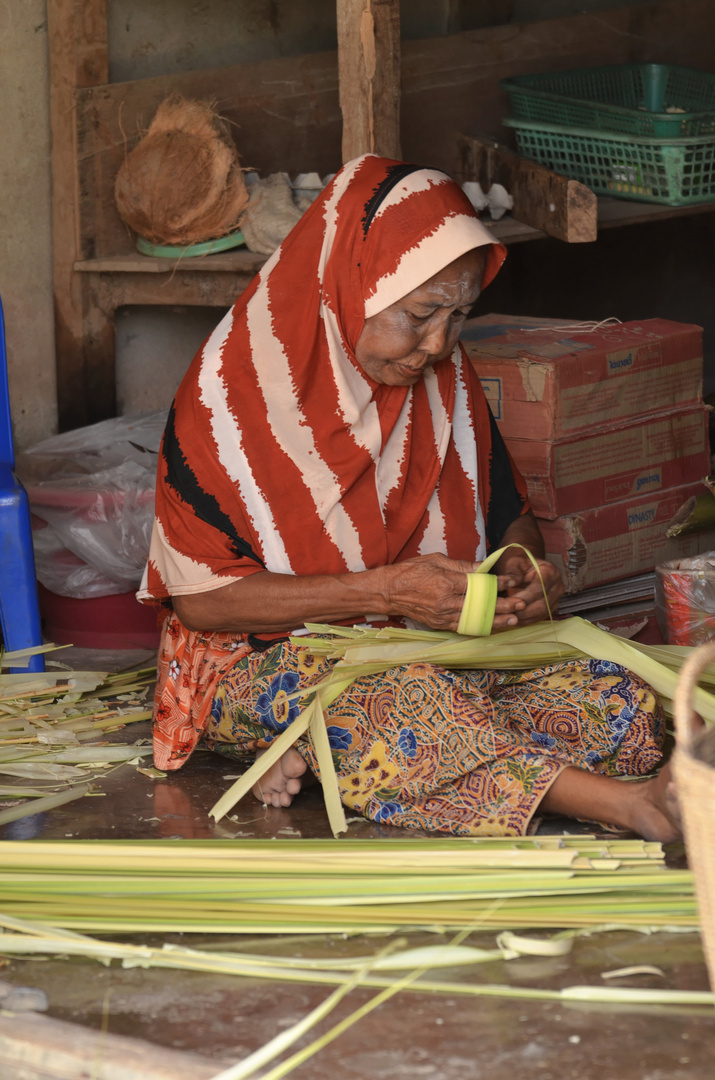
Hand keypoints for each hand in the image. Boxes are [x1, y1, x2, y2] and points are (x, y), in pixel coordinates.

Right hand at [382, 552, 517, 631]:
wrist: (388, 591)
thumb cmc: (410, 571)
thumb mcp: (436, 560)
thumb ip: (462, 566)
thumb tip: (484, 567)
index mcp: (445, 582)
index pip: (478, 583)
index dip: (497, 583)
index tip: (512, 581)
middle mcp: (446, 601)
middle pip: (480, 604)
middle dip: (503, 605)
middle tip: (521, 604)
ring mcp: (442, 615)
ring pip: (475, 619)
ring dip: (495, 620)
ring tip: (513, 620)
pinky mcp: (439, 624)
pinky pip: (463, 627)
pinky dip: (479, 628)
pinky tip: (492, 627)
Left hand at [493, 550, 563, 625]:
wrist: (531, 569)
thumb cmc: (522, 565)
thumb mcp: (516, 562)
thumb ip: (513, 572)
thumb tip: (510, 583)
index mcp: (550, 572)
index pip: (540, 587)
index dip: (526, 596)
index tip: (510, 600)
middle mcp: (557, 586)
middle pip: (543, 603)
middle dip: (524, 610)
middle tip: (507, 612)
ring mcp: (556, 599)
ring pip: (542, 613)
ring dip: (525, 617)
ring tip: (509, 617)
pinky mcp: (552, 609)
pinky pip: (540, 618)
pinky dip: (527, 621)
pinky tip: (514, 620)